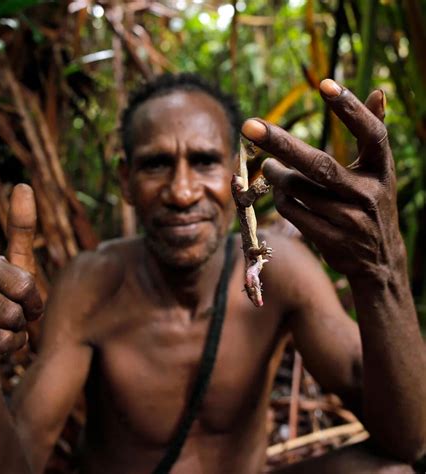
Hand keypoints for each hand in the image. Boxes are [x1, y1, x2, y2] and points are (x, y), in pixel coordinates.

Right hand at [0, 184, 42, 372]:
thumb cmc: (4, 306)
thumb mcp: (20, 270)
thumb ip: (21, 231)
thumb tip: (24, 185)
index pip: (25, 284)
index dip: (34, 303)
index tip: (28, 306)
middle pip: (12, 313)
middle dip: (20, 326)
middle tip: (8, 324)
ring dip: (7, 345)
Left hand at [242, 79, 403, 281]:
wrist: (379, 261)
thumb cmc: (371, 205)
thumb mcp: (378, 172)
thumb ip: (374, 133)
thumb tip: (378, 91)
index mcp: (381, 170)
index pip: (370, 133)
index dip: (350, 109)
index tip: (324, 84)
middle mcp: (368, 193)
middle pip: (318, 164)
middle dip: (281, 143)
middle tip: (250, 126)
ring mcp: (350, 219)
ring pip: (298, 189)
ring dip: (275, 175)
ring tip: (268, 166)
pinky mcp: (331, 239)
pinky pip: (293, 211)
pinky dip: (280, 199)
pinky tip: (279, 193)